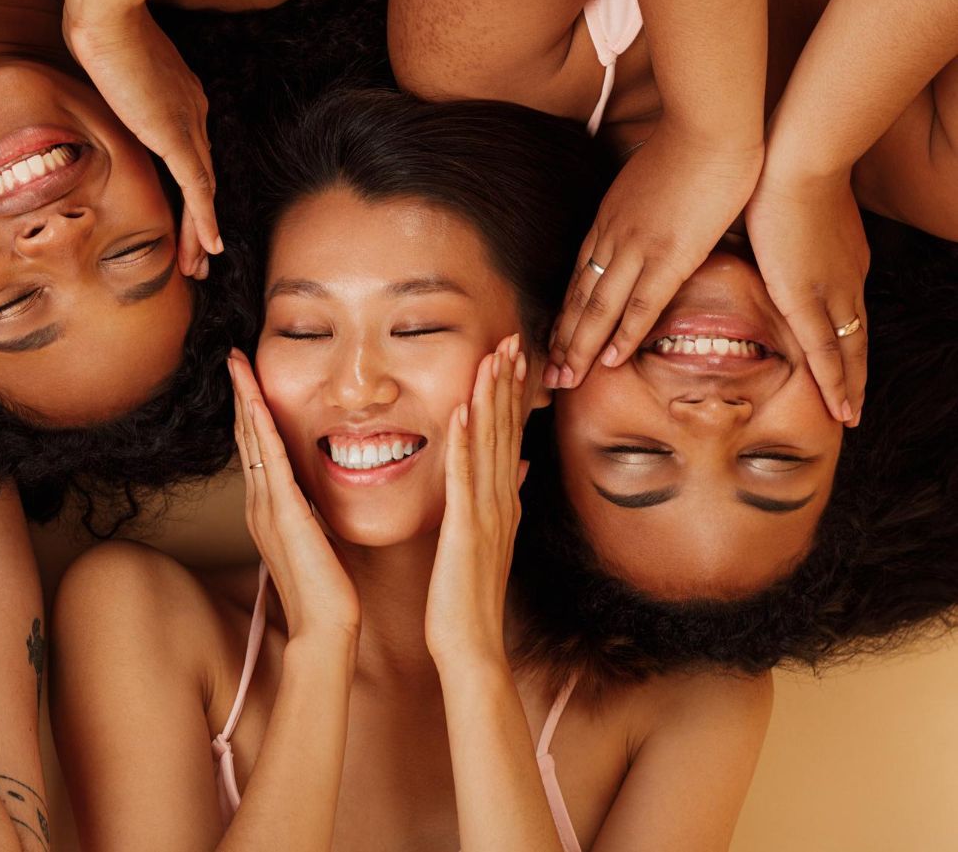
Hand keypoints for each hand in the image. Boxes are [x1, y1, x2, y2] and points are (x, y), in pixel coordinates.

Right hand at [63, 1, 220, 278]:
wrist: (105, 12)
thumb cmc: (96, 24)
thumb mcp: (105, 59)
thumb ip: (108, 79)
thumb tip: (89, 81)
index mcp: (180, 95)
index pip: (189, 152)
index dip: (190, 188)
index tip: (184, 215)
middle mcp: (193, 111)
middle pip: (202, 176)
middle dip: (200, 220)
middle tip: (199, 255)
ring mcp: (187, 123)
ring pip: (203, 189)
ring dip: (201, 231)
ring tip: (198, 264)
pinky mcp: (176, 135)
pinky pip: (197, 188)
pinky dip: (205, 220)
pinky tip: (208, 247)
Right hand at [227, 350, 359, 645]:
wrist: (325, 628)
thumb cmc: (327, 592)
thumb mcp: (317, 542)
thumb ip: (312, 516)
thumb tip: (317, 496)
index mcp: (269, 511)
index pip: (257, 450)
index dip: (251, 413)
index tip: (249, 380)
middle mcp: (260, 504)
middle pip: (246, 437)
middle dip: (240, 395)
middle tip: (233, 357)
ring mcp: (267, 507)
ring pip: (252, 439)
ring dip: (244, 398)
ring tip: (237, 363)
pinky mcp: (284, 511)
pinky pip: (268, 457)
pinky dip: (260, 424)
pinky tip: (256, 398)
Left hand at [426, 336, 527, 669]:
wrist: (471, 644)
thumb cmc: (470, 597)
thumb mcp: (490, 540)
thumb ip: (502, 500)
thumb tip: (520, 466)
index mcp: (503, 503)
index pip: (510, 437)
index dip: (512, 395)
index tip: (514, 356)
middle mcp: (501, 502)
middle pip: (507, 432)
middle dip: (509, 384)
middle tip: (512, 339)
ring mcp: (487, 515)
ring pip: (491, 445)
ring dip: (492, 399)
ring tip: (493, 357)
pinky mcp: (465, 529)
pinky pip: (465, 478)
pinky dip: (465, 443)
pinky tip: (462, 411)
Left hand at [546, 121, 763, 388]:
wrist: (708, 122)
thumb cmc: (690, 146)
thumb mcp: (652, 181)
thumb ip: (645, 209)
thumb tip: (653, 224)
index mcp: (608, 219)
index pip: (577, 276)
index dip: (564, 313)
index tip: (552, 341)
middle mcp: (612, 237)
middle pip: (578, 298)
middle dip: (561, 340)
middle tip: (547, 376)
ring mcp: (636, 247)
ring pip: (597, 308)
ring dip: (579, 348)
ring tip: (565, 381)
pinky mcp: (668, 254)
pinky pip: (639, 304)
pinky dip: (621, 335)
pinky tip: (608, 361)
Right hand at [745, 163, 867, 424]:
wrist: (796, 151)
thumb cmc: (778, 164)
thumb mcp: (775, 202)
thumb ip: (761, 226)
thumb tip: (733, 229)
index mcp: (838, 255)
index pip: (843, 305)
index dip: (843, 335)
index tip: (841, 359)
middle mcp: (844, 278)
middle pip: (854, 335)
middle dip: (854, 372)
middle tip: (851, 405)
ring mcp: (830, 289)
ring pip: (848, 350)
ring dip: (849, 386)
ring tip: (848, 416)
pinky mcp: (808, 297)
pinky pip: (827, 351)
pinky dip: (836, 382)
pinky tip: (840, 409)